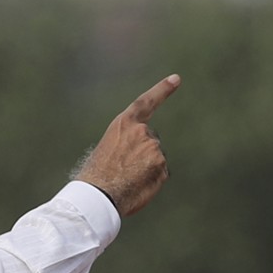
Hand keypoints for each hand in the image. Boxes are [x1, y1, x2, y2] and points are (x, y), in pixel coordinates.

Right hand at [74, 74, 180, 216]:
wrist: (99, 193)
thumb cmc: (96, 177)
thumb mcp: (107, 150)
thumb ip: (127, 145)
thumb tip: (142, 157)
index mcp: (123, 123)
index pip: (146, 102)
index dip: (162, 89)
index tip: (176, 78)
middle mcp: (141, 131)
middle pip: (150, 140)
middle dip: (142, 154)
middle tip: (124, 170)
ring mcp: (153, 147)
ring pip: (155, 158)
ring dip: (146, 168)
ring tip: (127, 179)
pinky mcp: (161, 164)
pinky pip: (160, 173)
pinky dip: (152, 180)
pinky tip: (136, 186)